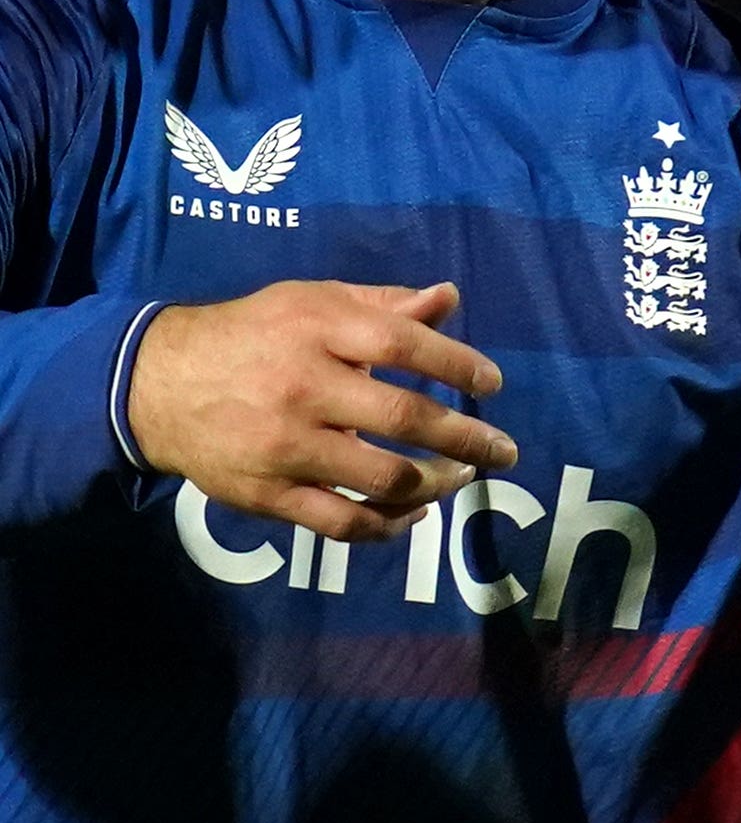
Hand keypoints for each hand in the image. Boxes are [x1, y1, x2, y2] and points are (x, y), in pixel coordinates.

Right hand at [124, 280, 514, 541]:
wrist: (155, 384)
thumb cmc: (252, 335)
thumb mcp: (311, 302)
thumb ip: (382, 303)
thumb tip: (448, 297)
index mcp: (316, 329)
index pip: (404, 344)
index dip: (460, 364)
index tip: (492, 383)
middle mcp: (303, 387)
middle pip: (405, 417)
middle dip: (468, 439)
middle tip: (504, 450)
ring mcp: (285, 446)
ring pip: (384, 478)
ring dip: (438, 483)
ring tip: (460, 477)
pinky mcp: (267, 493)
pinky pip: (343, 522)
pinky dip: (389, 525)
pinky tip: (414, 513)